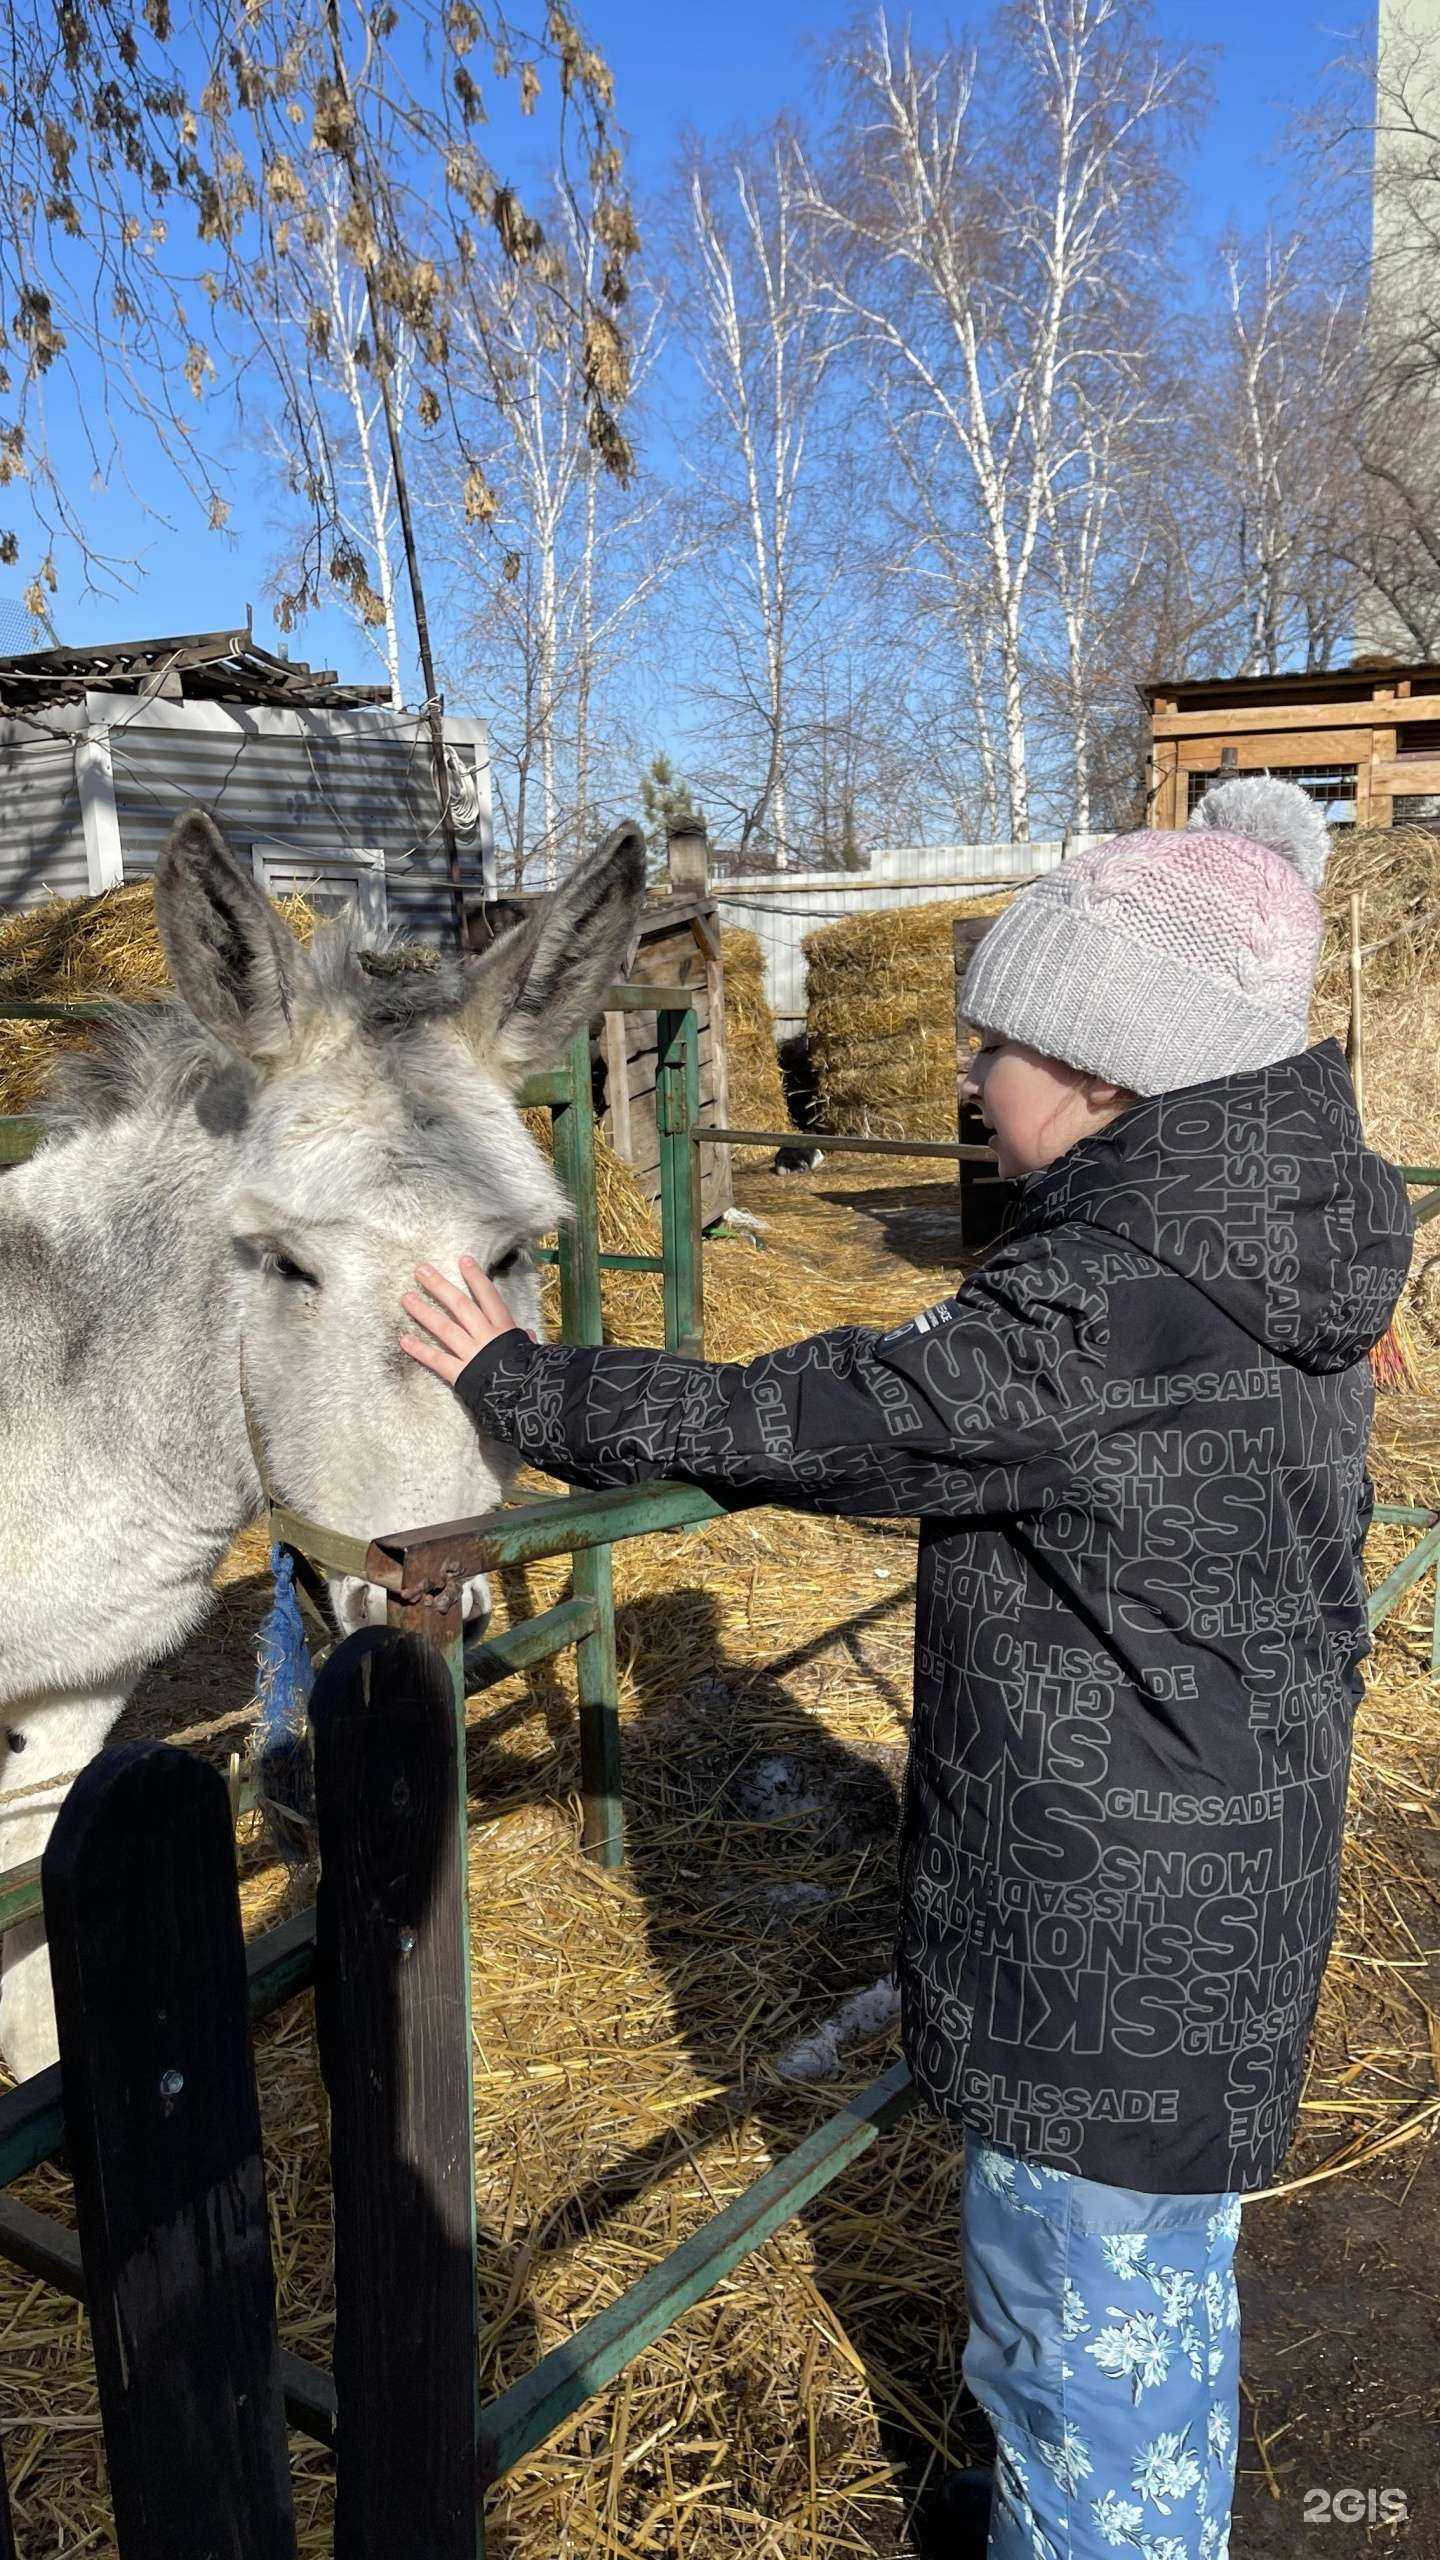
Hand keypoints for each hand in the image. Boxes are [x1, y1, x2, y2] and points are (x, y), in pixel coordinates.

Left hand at [399, 1257, 527, 1387]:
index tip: (463, 1260)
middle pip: (460, 1305)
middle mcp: (485, 1336)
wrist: (528, 1398)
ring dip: (424, 1311)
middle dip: (439, 1286)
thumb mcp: (534, 1352)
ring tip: (406, 1297)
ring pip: (444, 1327)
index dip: (475, 1278)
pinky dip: (420, 1350)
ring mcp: (471, 1353)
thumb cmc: (535, 1374)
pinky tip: (404, 1340)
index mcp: (505, 1329)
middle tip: (420, 1270)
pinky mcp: (460, 1373)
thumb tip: (527, 1334)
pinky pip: (437, 1360)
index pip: (489, 1297)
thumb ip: (526, 1341)